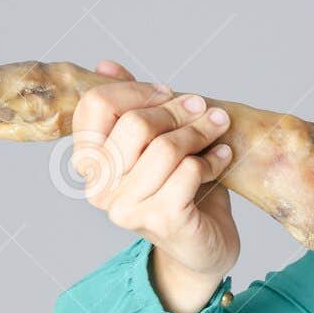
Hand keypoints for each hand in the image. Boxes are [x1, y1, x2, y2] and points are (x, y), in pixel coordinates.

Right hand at [73, 60, 240, 292]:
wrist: (204, 246)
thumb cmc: (180, 190)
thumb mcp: (155, 143)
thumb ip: (132, 107)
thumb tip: (105, 66)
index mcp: (89, 163)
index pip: (96, 105)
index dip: (137, 90)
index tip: (169, 92)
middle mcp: (99, 188)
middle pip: (135, 124)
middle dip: (178, 110)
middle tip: (207, 109)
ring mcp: (126, 208)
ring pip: (165, 147)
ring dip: (200, 132)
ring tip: (220, 127)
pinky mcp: (161, 220)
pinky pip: (188, 171)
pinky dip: (213, 159)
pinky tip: (224, 157)